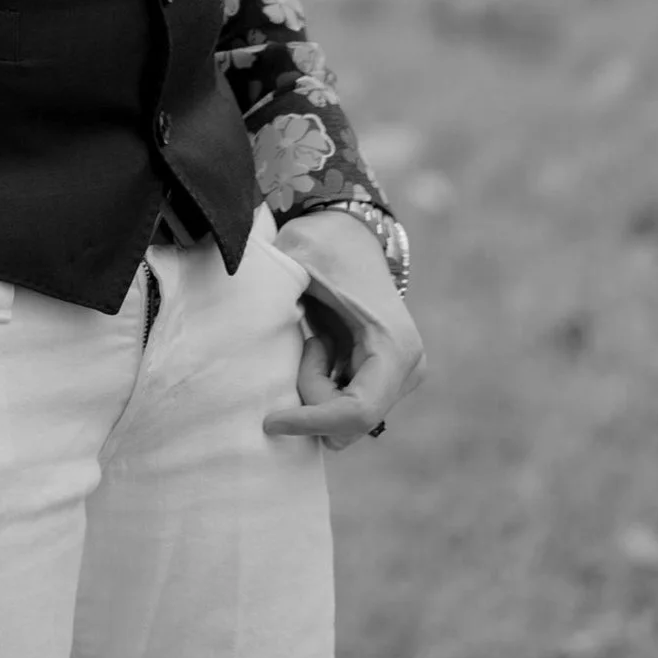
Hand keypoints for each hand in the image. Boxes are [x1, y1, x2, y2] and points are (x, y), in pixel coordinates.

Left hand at [262, 212, 426, 450]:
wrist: (350, 234)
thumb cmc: (323, 244)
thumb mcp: (298, 259)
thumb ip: (276, 288)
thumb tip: (250, 316)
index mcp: (394, 346)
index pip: (357, 413)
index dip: (311, 422)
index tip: (270, 420)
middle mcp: (407, 369)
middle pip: (348, 422)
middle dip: (312, 396)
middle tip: (307, 343)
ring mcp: (400, 378)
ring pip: (345, 421)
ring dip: (317, 389)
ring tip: (316, 339)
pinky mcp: (386, 380)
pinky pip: (346, 408)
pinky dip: (322, 389)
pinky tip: (321, 349)